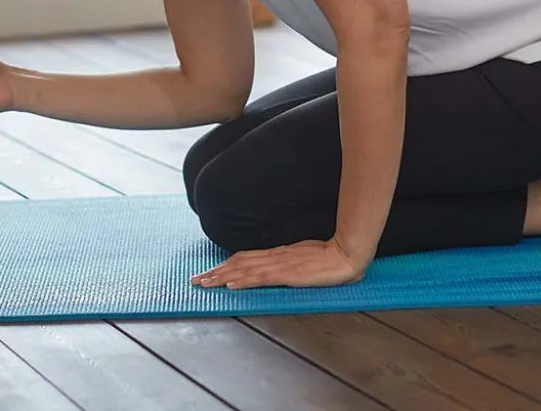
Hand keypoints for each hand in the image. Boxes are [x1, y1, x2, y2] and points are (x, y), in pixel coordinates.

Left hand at [191, 237, 366, 289]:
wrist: (345, 254)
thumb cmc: (329, 257)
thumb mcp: (303, 258)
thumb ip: (288, 264)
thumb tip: (275, 270)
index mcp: (277, 254)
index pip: (244, 259)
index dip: (224, 266)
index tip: (208, 272)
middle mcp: (274, 257)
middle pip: (237, 263)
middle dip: (215, 273)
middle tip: (194, 281)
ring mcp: (279, 265)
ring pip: (243, 270)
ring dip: (221, 278)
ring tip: (204, 284)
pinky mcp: (287, 274)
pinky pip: (261, 278)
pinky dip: (243, 281)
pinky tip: (231, 286)